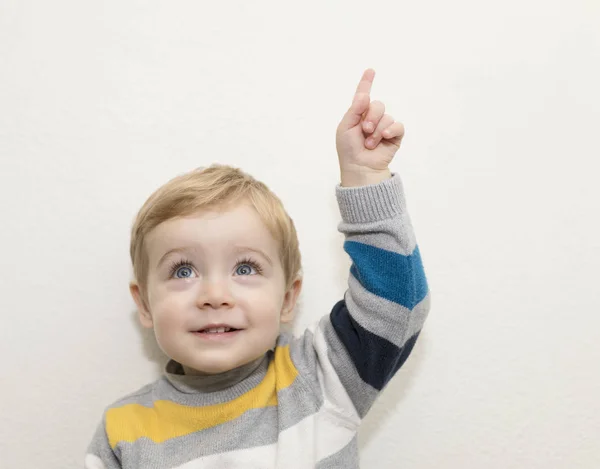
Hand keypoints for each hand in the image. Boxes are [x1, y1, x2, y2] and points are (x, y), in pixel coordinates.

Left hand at [336, 68, 404, 185]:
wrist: (360, 167)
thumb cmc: (349, 150)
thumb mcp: (346, 127)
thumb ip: (355, 110)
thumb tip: (364, 94)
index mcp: (358, 115)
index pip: (363, 96)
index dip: (366, 83)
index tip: (370, 70)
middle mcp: (372, 119)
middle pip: (378, 104)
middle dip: (371, 116)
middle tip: (365, 130)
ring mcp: (384, 127)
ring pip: (387, 116)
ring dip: (377, 130)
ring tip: (370, 143)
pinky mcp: (394, 136)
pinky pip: (398, 125)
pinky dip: (390, 130)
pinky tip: (384, 138)